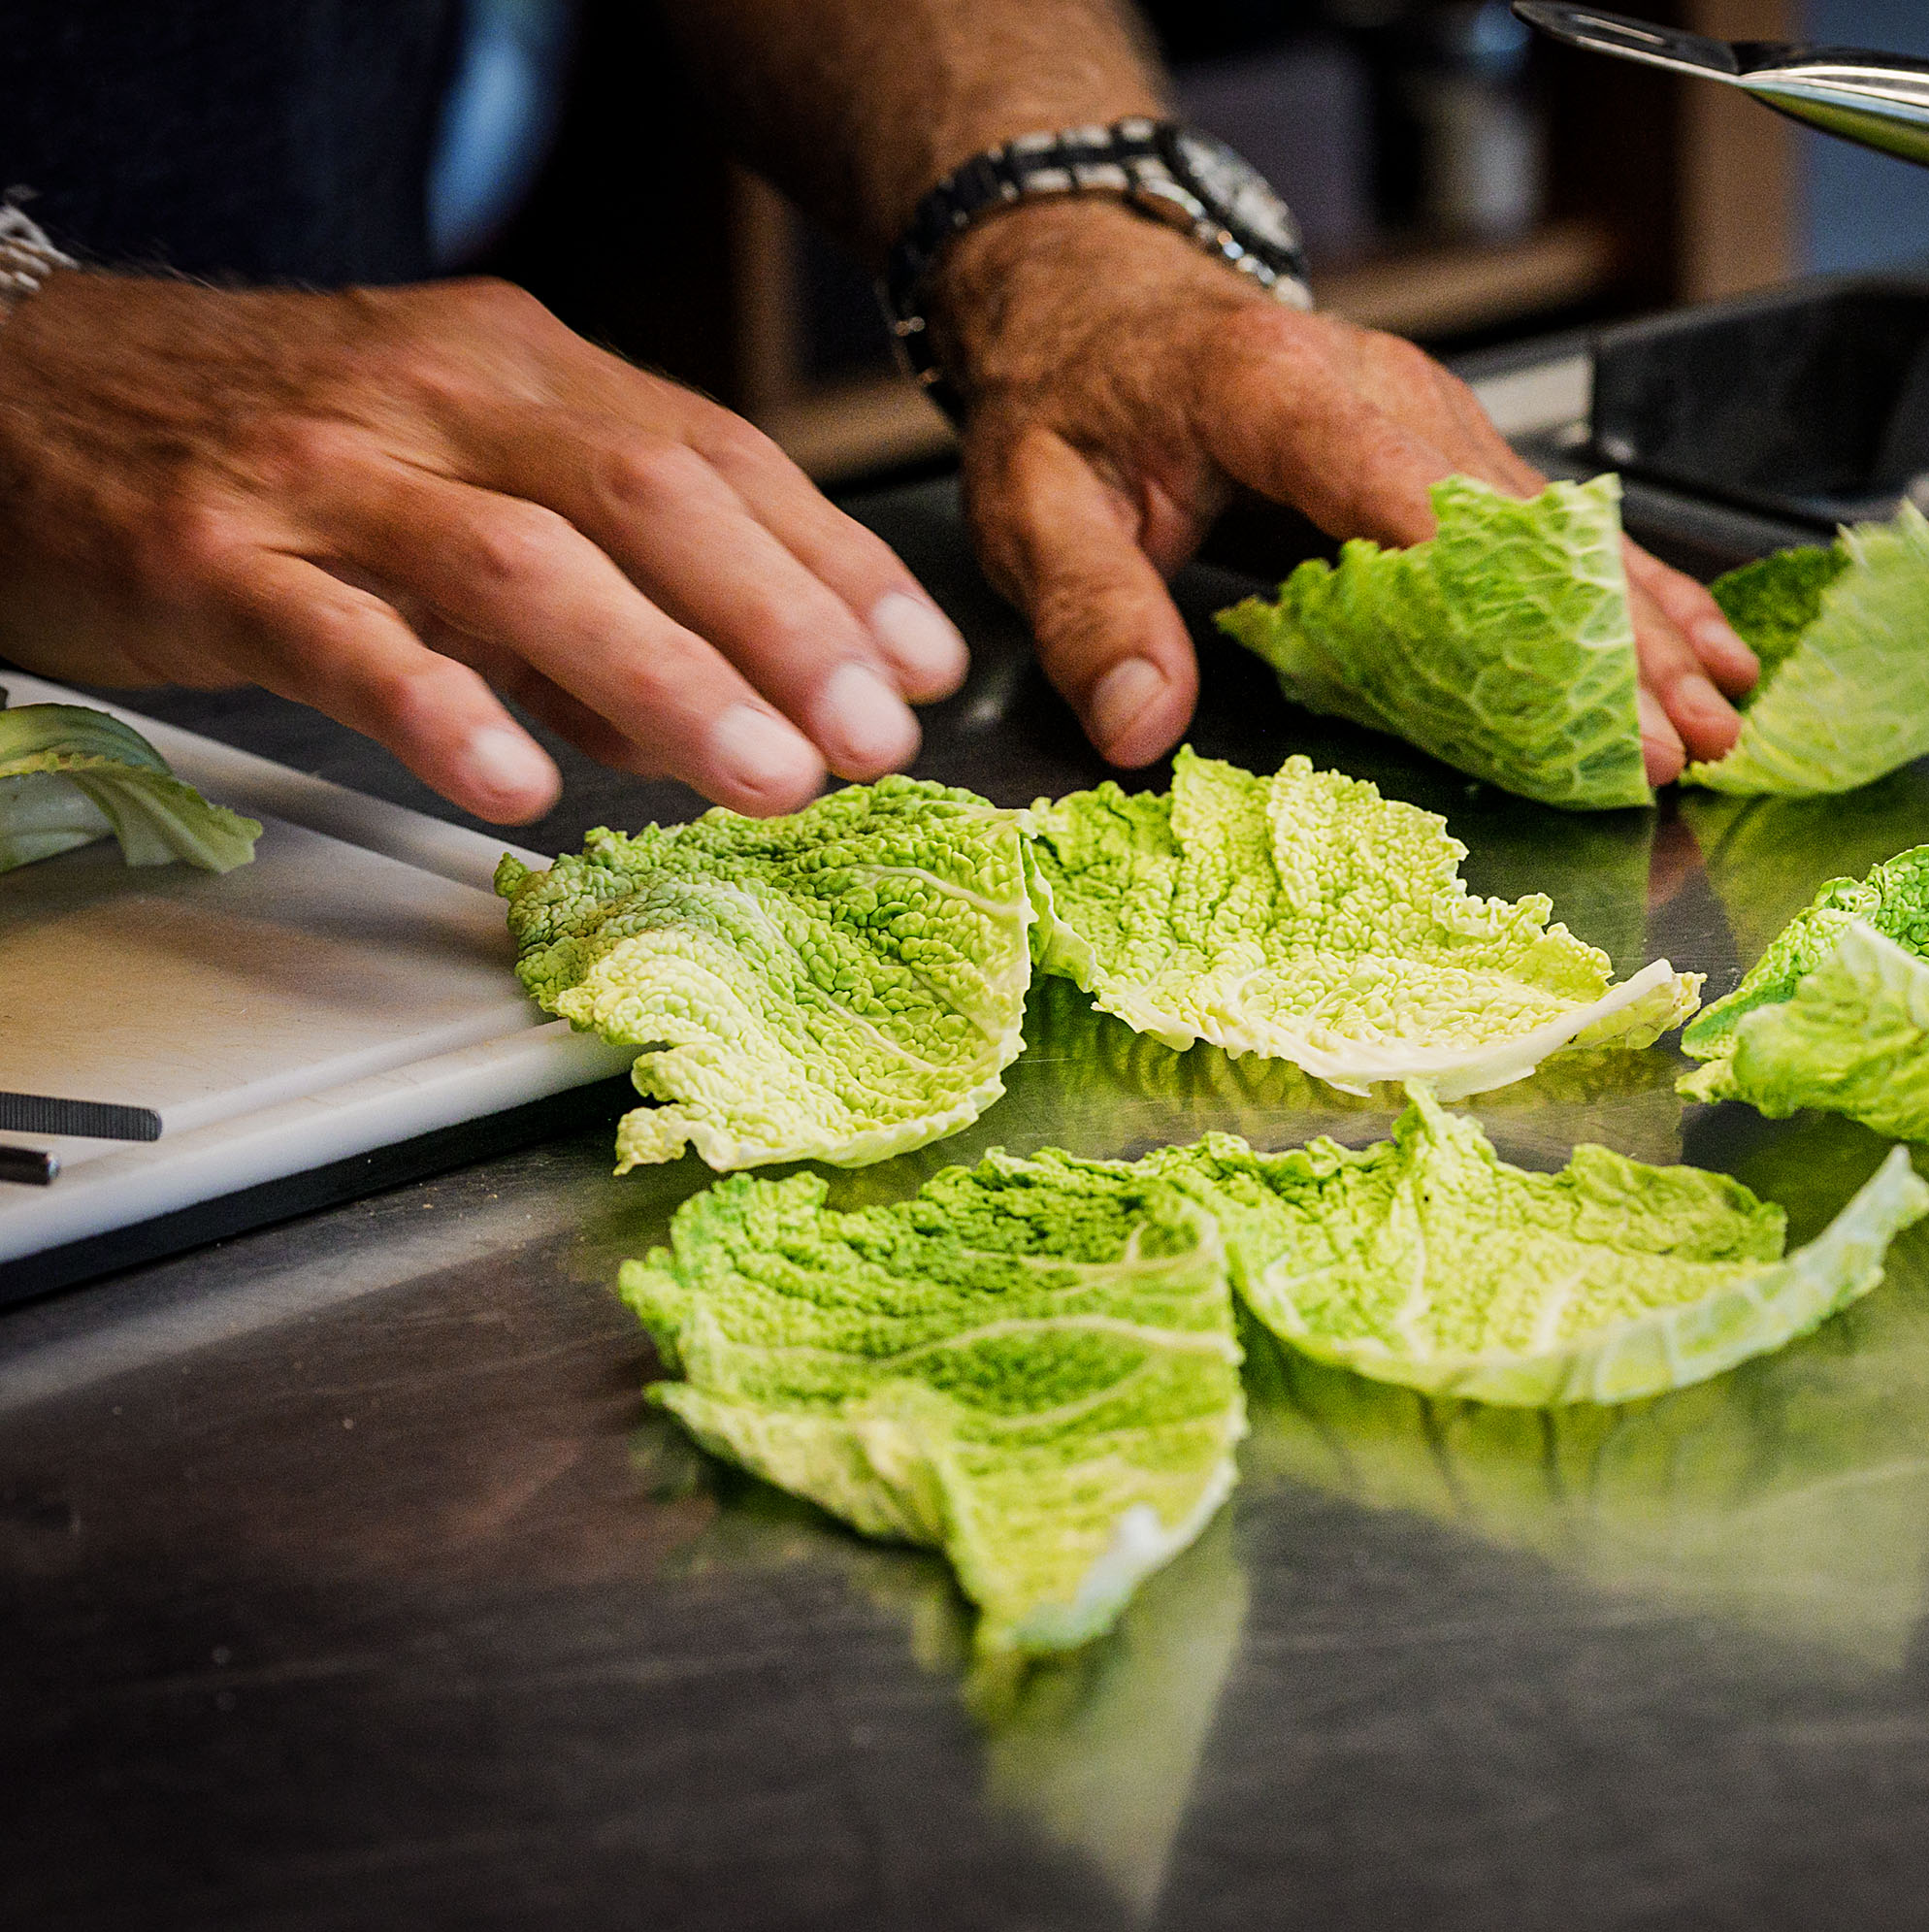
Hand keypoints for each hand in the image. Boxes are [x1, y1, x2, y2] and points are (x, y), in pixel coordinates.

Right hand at [0, 271, 969, 822]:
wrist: (27, 388)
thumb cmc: (279, 441)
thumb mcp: (460, 467)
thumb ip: (596, 581)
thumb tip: (732, 703)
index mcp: (522, 369)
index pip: (718, 455)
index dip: (833, 564)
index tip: (922, 664)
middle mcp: (442, 401)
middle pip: (650, 499)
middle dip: (785, 626)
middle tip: (873, 738)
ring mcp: (329, 475)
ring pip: (527, 567)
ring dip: (667, 677)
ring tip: (765, 776)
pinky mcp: (216, 557)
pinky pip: (346, 638)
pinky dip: (445, 710)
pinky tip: (522, 785)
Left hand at [938, 200, 1759, 783]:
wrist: (1095, 295)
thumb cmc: (1072, 397)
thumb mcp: (1036, 506)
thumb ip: (1090, 612)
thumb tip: (1139, 726)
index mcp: (1279, 393)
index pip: (1402, 495)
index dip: (1497, 601)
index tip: (1566, 687)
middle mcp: (1384, 391)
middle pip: (1518, 526)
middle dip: (1609, 644)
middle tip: (1674, 749)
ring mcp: (1432, 415)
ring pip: (1562, 528)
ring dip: (1647, 628)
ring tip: (1722, 721)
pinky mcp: (1453, 445)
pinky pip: (1557, 525)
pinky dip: (1635, 589)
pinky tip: (1707, 646)